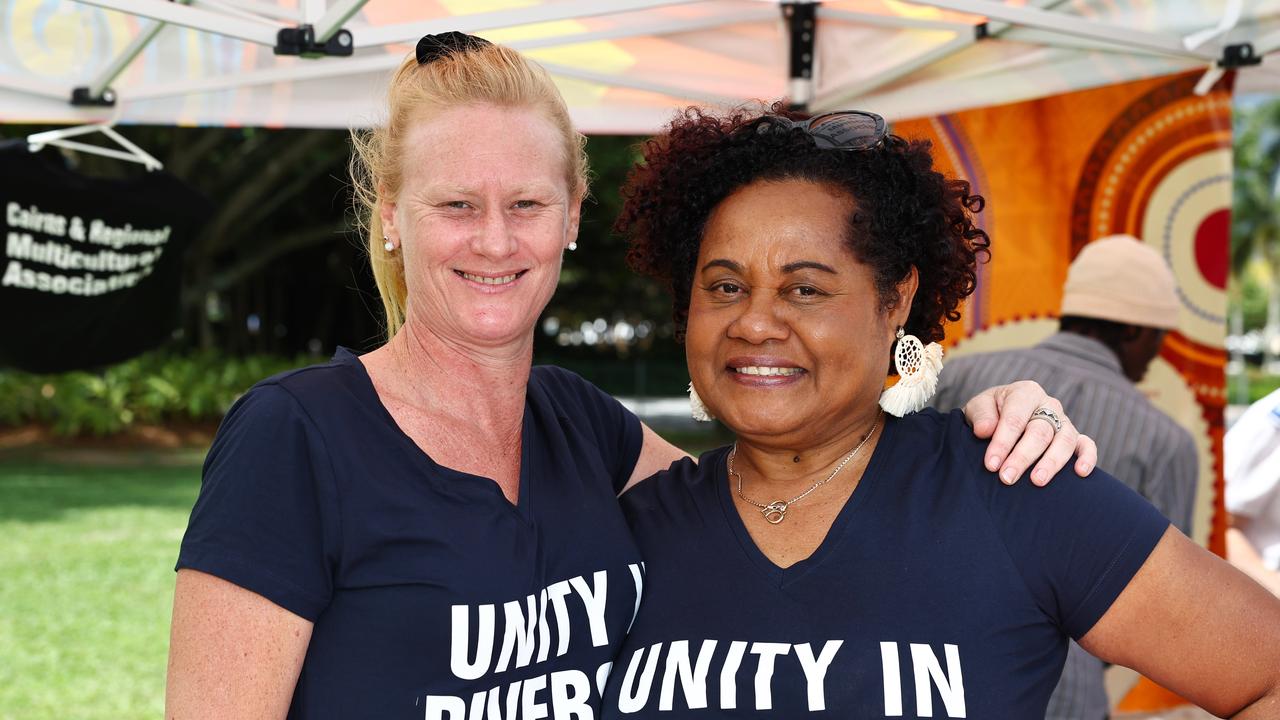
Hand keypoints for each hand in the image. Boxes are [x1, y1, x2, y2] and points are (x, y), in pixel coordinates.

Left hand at [962, 380, 1096, 485]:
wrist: (1002, 416)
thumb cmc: (990, 413)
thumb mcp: (978, 408)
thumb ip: (981, 415)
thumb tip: (985, 430)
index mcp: (1025, 393)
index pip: (1014, 418)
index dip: (1002, 442)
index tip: (991, 465)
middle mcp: (1048, 405)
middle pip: (1039, 432)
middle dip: (1022, 457)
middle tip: (1007, 478)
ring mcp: (1064, 421)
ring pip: (1064, 440)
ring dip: (1051, 462)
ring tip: (1037, 482)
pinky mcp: (1075, 437)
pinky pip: (1086, 445)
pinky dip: (1087, 457)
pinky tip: (1080, 473)